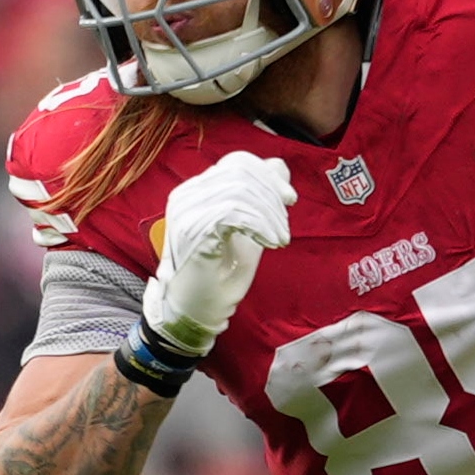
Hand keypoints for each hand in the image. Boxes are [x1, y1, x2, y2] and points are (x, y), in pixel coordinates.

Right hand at [144, 152, 297, 352]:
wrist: (195, 311)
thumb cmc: (219, 273)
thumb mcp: (247, 229)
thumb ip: (259, 198)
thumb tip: (278, 166)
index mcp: (195, 191)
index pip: (237, 163)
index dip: (269, 175)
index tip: (289, 199)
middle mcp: (185, 196)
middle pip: (241, 172)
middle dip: (272, 195)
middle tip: (284, 225)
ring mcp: (186, 212)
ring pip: (240, 191)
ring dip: (269, 214)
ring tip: (279, 239)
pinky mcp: (193, 231)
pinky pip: (233, 212)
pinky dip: (260, 225)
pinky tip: (270, 242)